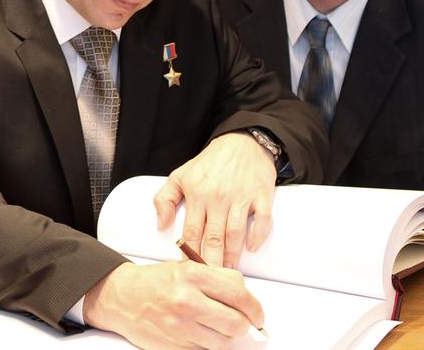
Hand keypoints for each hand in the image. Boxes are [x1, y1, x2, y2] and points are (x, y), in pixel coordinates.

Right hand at [83, 261, 262, 348]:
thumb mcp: (185, 268)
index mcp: (191, 275)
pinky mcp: (174, 346)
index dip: (255, 308)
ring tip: (218, 327)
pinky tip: (200, 333)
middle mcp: (186, 301)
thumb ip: (217, 279)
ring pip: (223, 342)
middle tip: (244, 323)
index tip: (257, 314)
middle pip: (235, 323)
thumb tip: (246, 297)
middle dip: (244, 325)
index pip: (238, 295)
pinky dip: (208, 344)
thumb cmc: (155, 282)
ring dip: (226, 336)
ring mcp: (179, 327)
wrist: (121, 297)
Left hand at [154, 132, 275, 268]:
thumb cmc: (210, 163)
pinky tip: (252, 248)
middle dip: (211, 262)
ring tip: (229, 273)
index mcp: (197, 194)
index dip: (189, 253)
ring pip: (235, 233)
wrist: (242, 142)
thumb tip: (161, 226)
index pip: (191, 231)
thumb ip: (164, 199)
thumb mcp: (180, 175)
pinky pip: (262, 221)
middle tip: (210, 281)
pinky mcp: (261, 195)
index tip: (188, 271)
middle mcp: (218, 197)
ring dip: (232, 255)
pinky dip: (258, 236)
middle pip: (213, 238)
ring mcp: (241, 197)